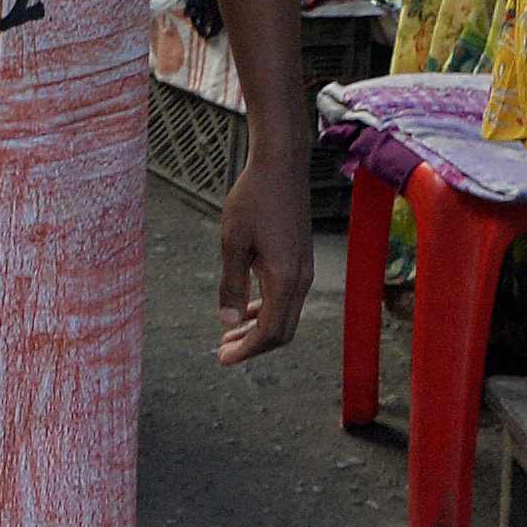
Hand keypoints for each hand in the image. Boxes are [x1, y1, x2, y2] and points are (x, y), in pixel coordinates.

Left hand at [213, 153, 311, 366]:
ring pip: (285, 315)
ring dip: (258, 328)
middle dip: (253, 345)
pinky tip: (245, 309)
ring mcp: (304, 270)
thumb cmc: (253, 200)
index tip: (223, 358)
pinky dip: (266, 310)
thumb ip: (231, 285)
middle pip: (282, 331)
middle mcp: (301, 280)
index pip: (271, 332)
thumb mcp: (232, 243)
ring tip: (229, 335)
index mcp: (285, 279)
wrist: (281, 167)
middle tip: (222, 352)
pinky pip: (286, 298)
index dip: (247, 350)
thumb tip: (227, 323)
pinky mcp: (300, 260)